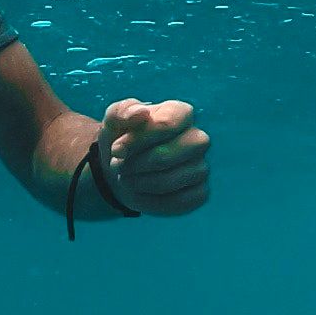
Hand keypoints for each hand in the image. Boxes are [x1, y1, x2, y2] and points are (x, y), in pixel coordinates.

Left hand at [95, 97, 209, 216]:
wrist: (122, 168)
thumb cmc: (122, 137)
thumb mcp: (114, 119)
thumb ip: (124, 112)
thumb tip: (141, 113)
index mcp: (181, 113)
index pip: (165, 125)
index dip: (135, 140)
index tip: (116, 149)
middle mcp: (198, 139)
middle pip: (165, 157)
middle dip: (135, 165)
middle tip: (119, 166)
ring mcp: (201, 167)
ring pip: (168, 182)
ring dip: (138, 183)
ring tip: (126, 177)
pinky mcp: (200, 193)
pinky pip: (177, 202)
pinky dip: (150, 201)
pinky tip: (142, 191)